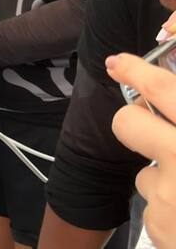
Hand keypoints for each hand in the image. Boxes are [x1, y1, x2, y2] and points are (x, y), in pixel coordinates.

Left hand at [106, 53, 175, 248]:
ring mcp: (169, 194)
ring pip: (143, 170)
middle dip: (133, 122)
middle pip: (127, 122)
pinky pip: (152, 205)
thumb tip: (165, 101)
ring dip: (163, 178)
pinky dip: (169, 211)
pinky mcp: (156, 223)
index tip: (117, 64)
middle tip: (152, 129)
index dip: (136, 71)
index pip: (164, 89)